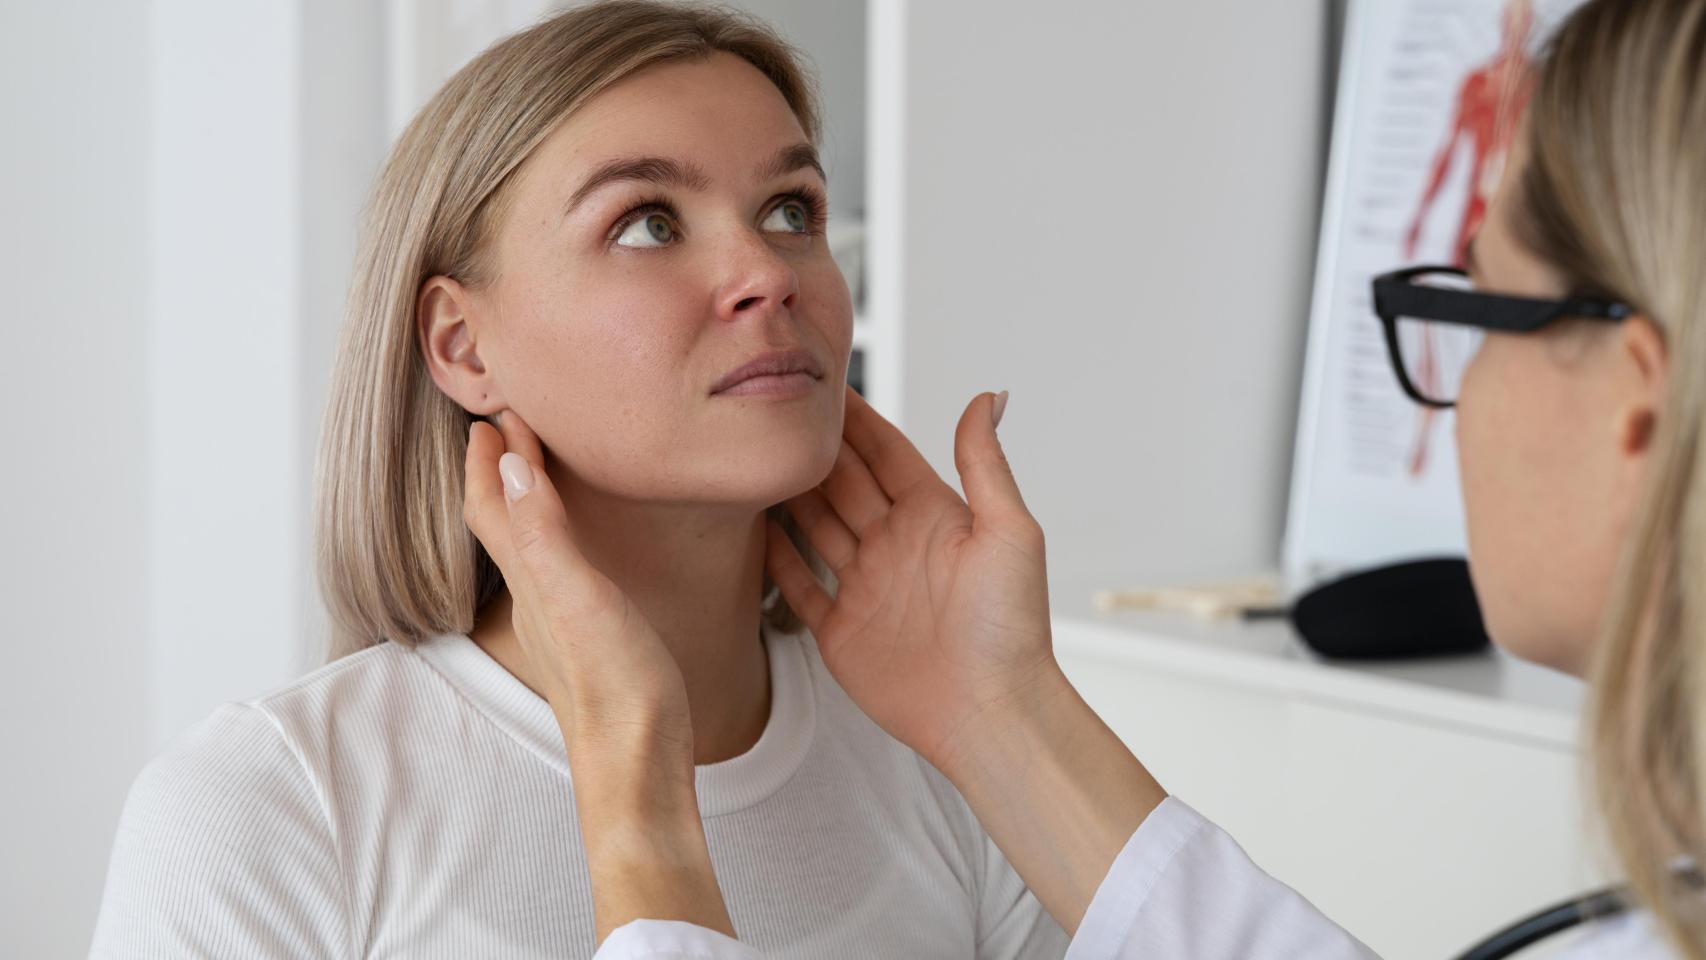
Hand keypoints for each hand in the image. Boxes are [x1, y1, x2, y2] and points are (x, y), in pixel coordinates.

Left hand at [463, 411, 690, 756]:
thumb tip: (504, 462)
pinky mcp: (592, 638)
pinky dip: (561, 535)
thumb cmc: (613, 686)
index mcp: (531, 579)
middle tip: (503, 427)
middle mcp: (537, 597)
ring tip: (535, 468)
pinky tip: (584, 545)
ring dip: (525, 499)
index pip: (491, 503)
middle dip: (496, 470)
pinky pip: (562, 569)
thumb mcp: (577, 597)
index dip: (487, 456)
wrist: (639, 763)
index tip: (495, 411)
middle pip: (500, 521)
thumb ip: (543, 531)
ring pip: (529, 545)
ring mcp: (562, 621)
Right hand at [765, 386, 1057, 776]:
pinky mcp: (841, 631)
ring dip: (787, 495)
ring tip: (750, 457)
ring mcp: (867, 587)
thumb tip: (987, 396)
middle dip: (811, 448)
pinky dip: (774, 559)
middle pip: (842, 484)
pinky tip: (750, 529)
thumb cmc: (1011, 626)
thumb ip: (985, 463)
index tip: (822, 383)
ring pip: (815, 527)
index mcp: (935, 517)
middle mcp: (896, 545)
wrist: (990, 712)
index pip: (886, 454)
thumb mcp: (1009, 532)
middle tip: (770, 411)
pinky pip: (798, 586)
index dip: (855, 420)